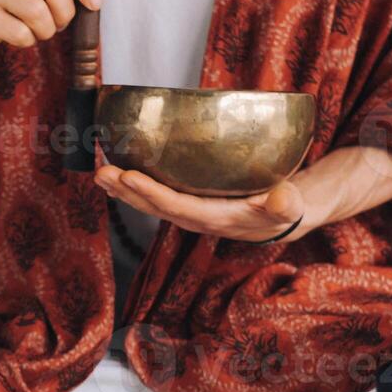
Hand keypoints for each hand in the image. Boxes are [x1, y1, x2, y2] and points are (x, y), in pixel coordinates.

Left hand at [95, 165, 309, 243]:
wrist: (280, 217)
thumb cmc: (284, 207)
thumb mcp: (291, 205)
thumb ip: (285, 204)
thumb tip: (283, 201)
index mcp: (215, 218)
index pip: (176, 206)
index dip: (151, 193)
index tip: (129, 177)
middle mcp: (195, 217)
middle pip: (154, 206)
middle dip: (126, 190)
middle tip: (102, 173)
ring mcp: (188, 211)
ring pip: (149, 202)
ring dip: (122, 189)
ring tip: (100, 173)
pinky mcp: (186, 202)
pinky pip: (154, 195)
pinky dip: (133, 185)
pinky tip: (116, 174)